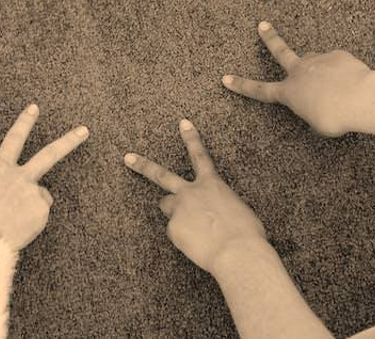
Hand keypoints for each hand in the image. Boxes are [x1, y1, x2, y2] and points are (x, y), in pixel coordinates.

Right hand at [0, 104, 88, 249]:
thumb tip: (4, 196)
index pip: (13, 139)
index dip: (24, 122)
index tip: (34, 108)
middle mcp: (20, 178)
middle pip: (49, 154)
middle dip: (68, 141)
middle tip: (84, 130)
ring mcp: (33, 194)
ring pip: (40, 197)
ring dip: (31, 207)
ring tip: (12, 221)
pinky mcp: (41, 212)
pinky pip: (39, 217)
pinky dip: (30, 224)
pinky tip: (17, 230)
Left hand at [124, 119, 267, 272]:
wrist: (237, 252)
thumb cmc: (247, 234)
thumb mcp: (239, 211)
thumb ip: (220, 205)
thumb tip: (214, 213)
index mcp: (212, 184)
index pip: (200, 155)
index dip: (191, 138)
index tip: (183, 123)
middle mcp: (191, 192)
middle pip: (161, 175)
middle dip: (143, 165)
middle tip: (128, 158)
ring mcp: (179, 209)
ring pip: (168, 207)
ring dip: (175, 212)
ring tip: (193, 228)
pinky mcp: (173, 229)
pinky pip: (176, 233)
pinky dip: (185, 238)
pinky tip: (198, 245)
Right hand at [221, 22, 373, 136]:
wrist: (360, 98)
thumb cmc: (336, 116)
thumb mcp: (318, 125)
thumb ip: (311, 113)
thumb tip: (316, 105)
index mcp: (289, 92)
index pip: (259, 90)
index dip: (241, 85)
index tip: (226, 78)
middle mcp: (299, 72)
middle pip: (280, 51)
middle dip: (269, 39)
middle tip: (262, 25)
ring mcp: (318, 60)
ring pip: (314, 62)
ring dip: (320, 71)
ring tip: (335, 86)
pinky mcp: (337, 55)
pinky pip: (337, 65)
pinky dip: (342, 74)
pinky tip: (352, 83)